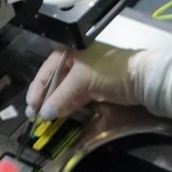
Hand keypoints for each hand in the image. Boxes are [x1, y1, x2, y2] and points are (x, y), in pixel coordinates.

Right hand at [25, 42, 154, 120]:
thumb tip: (44, 114)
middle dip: (44, 98)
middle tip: (34, 115)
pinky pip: (75, 97)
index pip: (46, 70)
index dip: (37, 88)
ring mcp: (85, 76)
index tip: (31, 105)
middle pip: (54, 81)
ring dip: (54, 104)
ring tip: (44, 119)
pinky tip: (58, 116)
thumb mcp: (82, 79)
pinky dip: (66, 106)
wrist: (140, 78)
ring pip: (64, 91)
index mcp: (70, 52)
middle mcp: (75, 62)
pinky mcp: (93, 89)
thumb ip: (61, 96)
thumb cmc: (109, 70)